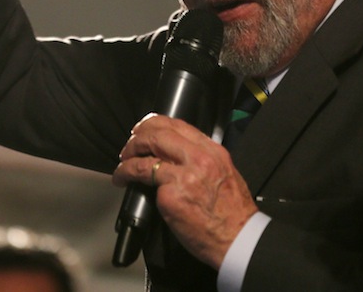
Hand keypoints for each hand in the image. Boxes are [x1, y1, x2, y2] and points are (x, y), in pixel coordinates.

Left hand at [113, 114, 258, 267]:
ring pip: (144, 156)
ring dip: (127, 159)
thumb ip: (201, 159)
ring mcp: (183, 177)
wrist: (239, 239)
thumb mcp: (224, 172)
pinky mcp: (170, 196)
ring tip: (123, 165)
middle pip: (157, 135)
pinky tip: (124, 181)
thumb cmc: (233, 213)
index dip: (153, 124)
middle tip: (129, 147)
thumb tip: (175, 153)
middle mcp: (198, 160)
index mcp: (212, 151)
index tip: (143, 129)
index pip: (177, 125)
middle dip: (137, 138)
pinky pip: (143, 179)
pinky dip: (127, 177)